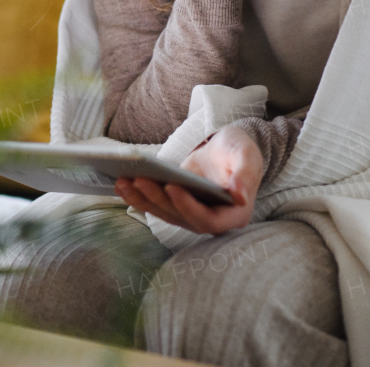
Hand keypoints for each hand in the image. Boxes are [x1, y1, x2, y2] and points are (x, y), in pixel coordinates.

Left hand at [114, 125, 262, 234]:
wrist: (228, 149)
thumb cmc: (240, 150)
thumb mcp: (247, 155)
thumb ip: (245, 175)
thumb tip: (240, 197)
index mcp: (234, 214)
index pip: (208, 219)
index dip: (188, 207)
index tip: (171, 187)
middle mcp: (212, 220)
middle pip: (180, 217)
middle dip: (157, 199)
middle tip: (138, 179)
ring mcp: (192, 215)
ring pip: (165, 213)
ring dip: (142, 199)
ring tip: (123, 181)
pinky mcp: (177, 207)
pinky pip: (157, 206)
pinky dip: (138, 197)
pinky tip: (121, 184)